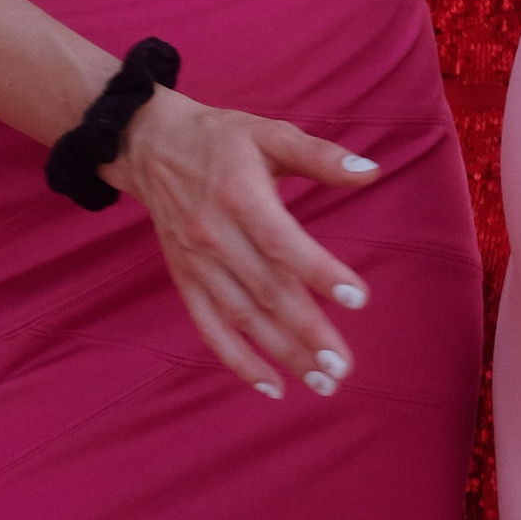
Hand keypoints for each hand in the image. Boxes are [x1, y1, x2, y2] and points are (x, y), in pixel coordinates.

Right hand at [116, 87, 378, 395]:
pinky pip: (209, 328)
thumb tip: (371, 170)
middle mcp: (214, 234)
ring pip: (242, 317)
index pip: (282, 242)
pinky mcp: (184, 279)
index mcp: (239, 193)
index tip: (357, 299)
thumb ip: (321, 156)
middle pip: (265, 290)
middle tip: (343, 367)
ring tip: (323, 383)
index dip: (319, 272)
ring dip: (282, 355)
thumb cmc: (221, 138)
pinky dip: (238, 360)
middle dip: (307, 333)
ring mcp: (196, 262)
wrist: (149, 145)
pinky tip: (273, 386)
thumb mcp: (271, 133)